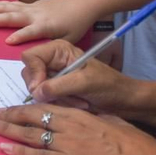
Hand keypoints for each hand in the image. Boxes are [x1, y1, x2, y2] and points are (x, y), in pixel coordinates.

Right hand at [0, 0, 96, 44]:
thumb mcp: (69, 39)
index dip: (20, 36)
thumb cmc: (77, 23)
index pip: (30, 31)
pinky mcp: (30, 4)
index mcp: (45, 25)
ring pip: (7, 7)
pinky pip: (10, 4)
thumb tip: (38, 59)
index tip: (7, 42)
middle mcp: (35, 14)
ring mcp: (31, 7)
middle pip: (11, 16)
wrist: (83, 2)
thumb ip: (52, 47)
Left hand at [0, 104, 155, 154]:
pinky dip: (20, 153)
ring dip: (6, 130)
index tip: (4, 107)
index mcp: (76, 113)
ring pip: (29, 135)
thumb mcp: (106, 119)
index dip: (19, 108)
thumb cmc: (130, 140)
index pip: (40, 107)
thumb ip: (85, 116)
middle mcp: (67, 126)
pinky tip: (4, 149)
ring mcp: (67, 144)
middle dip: (6, 116)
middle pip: (29, 118)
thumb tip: (71, 114)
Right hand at [21, 39, 140, 111]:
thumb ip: (57, 86)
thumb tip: (35, 92)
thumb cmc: (109, 86)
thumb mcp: (84, 83)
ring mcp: (53, 75)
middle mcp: (52, 60)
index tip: (41, 88)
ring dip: (55, 99)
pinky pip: (45, 99)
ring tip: (78, 101)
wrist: (125, 101)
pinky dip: (59, 104)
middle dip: (46, 89)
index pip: (30, 57)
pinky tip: (77, 104)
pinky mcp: (56, 90)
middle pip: (30, 74)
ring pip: (37, 89)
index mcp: (58, 50)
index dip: (33, 73)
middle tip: (67, 97)